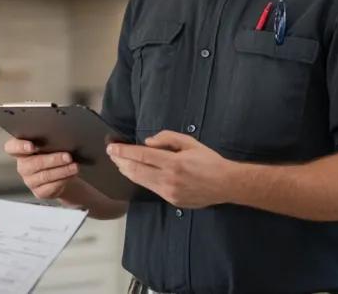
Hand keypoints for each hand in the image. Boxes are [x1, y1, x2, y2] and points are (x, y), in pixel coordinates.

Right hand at [4, 138, 78, 199]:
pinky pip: (51, 187)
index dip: (19, 147)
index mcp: (21, 151)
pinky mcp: (39, 192)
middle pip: (34, 163)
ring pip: (45, 176)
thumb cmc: (53, 154)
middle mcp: (23, 166)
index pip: (11, 148)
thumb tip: (61, 139)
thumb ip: (49, 141)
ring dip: (62, 171)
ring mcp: (29, 180)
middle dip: (53, 160)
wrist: (61, 173)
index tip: (31, 146)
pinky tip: (71, 175)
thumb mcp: (49, 145)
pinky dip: (63, 180)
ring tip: (74, 166)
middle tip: (67, 156)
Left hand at [107, 130, 234, 208]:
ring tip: (119, 163)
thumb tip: (147, 142)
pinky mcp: (171, 200)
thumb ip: (167, 138)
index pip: (142, 155)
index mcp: (174, 163)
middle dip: (121, 161)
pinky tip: (136, 173)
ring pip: (140, 181)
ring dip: (127, 171)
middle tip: (112, 154)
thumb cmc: (209, 161)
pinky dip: (140, 179)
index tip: (112, 147)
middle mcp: (169, 179)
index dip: (124, 151)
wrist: (225, 184)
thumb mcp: (190, 142)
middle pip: (136, 170)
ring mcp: (169, 192)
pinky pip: (151, 188)